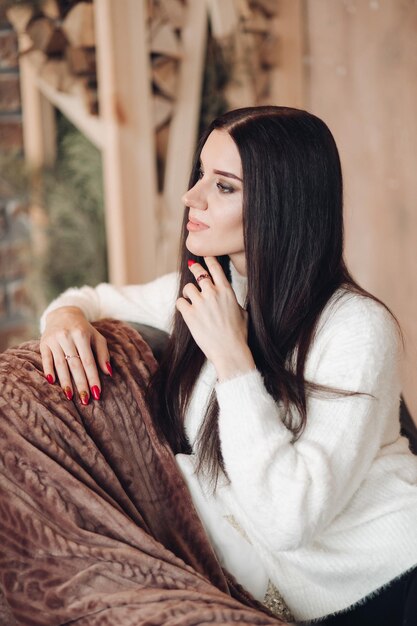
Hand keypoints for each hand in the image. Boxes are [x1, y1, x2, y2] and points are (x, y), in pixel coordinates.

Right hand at [40, 306, 111, 402]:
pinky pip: (46, 359)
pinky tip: (52, 382)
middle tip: (85, 400)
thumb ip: (103, 354)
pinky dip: (49, 370)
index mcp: (82, 335)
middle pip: (75, 365)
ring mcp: (54, 340)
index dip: (93, 378)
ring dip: (65, 382)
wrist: (63, 314)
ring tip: (70, 396)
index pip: (88, 361)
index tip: (97, 393)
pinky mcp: (43, 343)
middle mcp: (67, 337)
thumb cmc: (84, 330)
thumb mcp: (97, 337)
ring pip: (60, 364)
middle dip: (81, 384)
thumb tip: (108, 372)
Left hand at [176, 257, 254, 380]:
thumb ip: (234, 302)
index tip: (205, 256)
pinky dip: (182, 305)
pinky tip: (186, 311)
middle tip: (192, 267)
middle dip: (194, 269)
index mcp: (227, 291)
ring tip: (190, 299)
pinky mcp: (189, 314)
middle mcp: (213, 293)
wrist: (230, 351)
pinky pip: (180, 302)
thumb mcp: (243, 313)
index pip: (215, 268)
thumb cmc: (239, 335)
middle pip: (198, 272)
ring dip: (188, 293)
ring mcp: (200, 303)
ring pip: (187, 288)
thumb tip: (231, 301)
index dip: (209, 259)